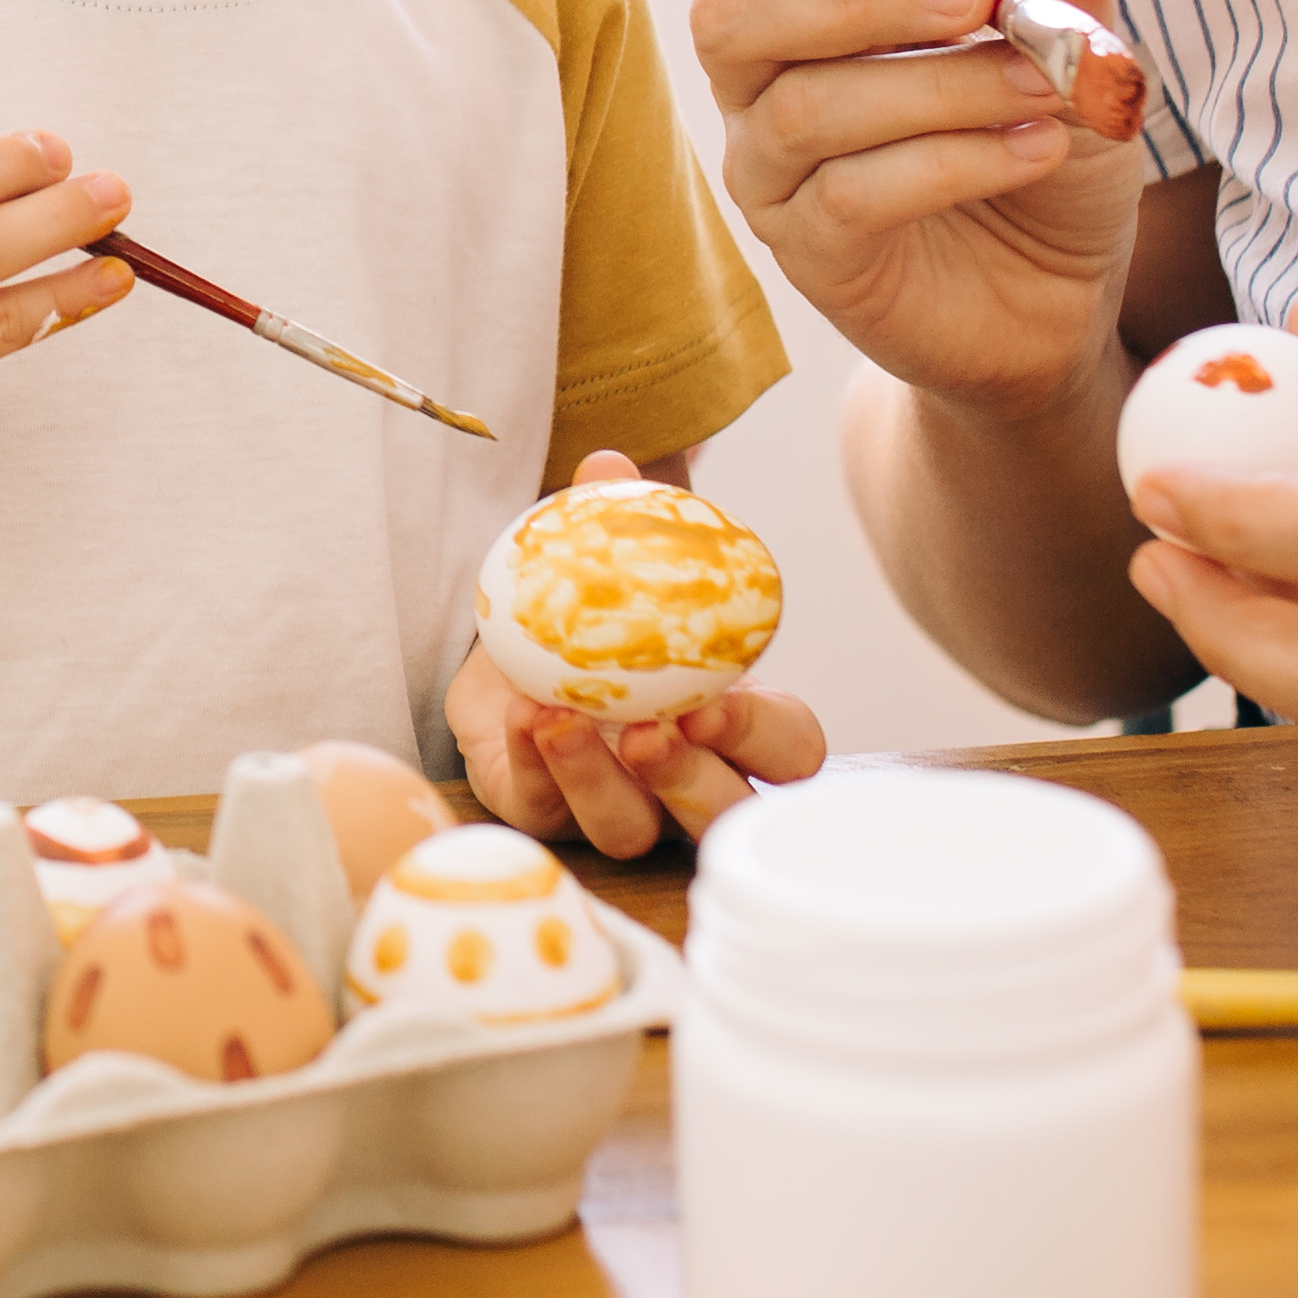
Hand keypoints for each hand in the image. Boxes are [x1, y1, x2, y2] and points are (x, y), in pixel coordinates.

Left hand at [447, 510, 829, 861]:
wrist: (508, 638)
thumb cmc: (599, 601)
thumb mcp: (611, 555)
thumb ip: (623, 517)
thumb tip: (611, 465)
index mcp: (736, 724)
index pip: (790, 750)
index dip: (764, 736)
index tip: (718, 701)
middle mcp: (689, 782)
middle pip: (722, 813)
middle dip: (692, 782)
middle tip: (651, 732)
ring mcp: (620, 806)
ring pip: (630, 833)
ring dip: (599, 784)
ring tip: (563, 721)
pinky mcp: (545, 813)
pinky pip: (545, 811)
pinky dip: (534, 766)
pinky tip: (521, 717)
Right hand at [690, 0, 1142, 414]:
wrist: (1054, 296)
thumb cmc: (1037, 150)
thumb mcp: (1070, 61)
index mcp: (804, 5)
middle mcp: (759, 85)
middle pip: (733, 10)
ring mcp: (771, 176)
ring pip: (806, 108)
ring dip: (941, 85)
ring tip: (1044, 89)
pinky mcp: (809, 256)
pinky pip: (851, 196)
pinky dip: (955, 163)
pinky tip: (1035, 152)